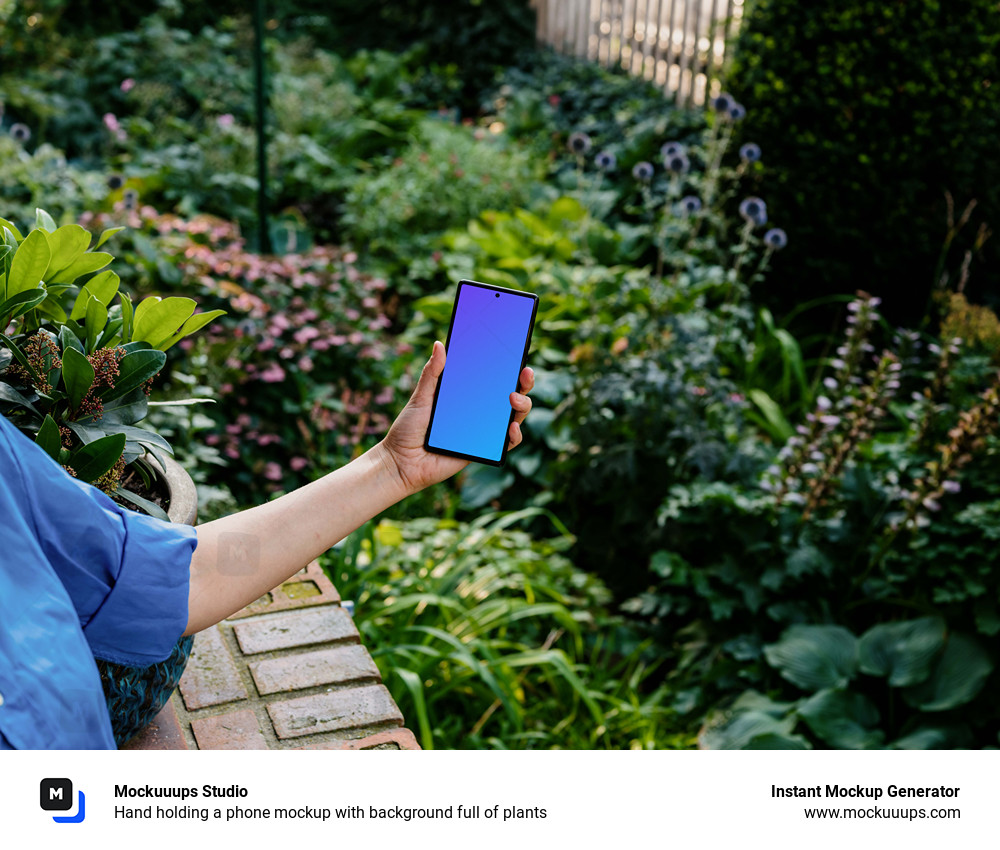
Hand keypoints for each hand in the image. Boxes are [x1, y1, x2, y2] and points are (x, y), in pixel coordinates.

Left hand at [378, 340, 534, 495]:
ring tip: (514, 400)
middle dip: (523, 383)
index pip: (493, 378)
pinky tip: (511, 427)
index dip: (509, 366)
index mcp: (466, 396)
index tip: (517, 352)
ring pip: (514, 417)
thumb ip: (432, 373)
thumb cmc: (408, 429)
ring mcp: (483, 431)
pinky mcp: (483, 450)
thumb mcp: (420, 397)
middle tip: (525, 373)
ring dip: (522, 406)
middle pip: (511, 396)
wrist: (401, 463)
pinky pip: (507, 443)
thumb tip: (440, 344)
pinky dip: (514, 435)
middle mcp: (479, 412)